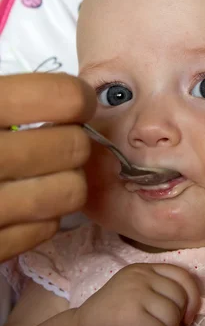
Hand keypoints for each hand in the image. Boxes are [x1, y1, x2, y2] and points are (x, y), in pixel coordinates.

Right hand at [0, 72, 95, 260]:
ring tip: (41, 176)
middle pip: (74, 147)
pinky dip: (42, 217)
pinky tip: (18, 207)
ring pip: (70, 191)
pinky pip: (46, 229)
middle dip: (72, 142)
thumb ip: (4, 96)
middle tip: (53, 143)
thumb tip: (70, 97)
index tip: (72, 104)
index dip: (77, 97)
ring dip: (65, 181)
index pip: (61, 96)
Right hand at [76, 263, 200, 325]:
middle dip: (174, 321)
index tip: (185, 318)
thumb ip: (160, 293)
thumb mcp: (138, 295)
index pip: (182, 276)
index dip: (191, 298)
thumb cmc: (113, 321)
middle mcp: (140, 276)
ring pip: (172, 317)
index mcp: (144, 269)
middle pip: (179, 298)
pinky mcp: (130, 316)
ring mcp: (134, 293)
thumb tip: (190, 311)